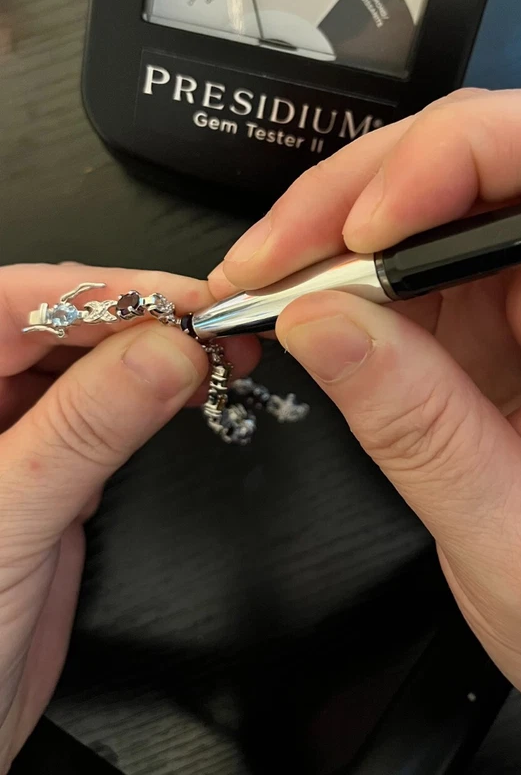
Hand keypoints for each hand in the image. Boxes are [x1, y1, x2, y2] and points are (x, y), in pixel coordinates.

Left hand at [0, 264, 258, 770]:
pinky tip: (184, 395)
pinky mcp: (54, 476)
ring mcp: (16, 437)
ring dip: (154, 355)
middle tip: (215, 326)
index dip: (108, 290)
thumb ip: (86, 427)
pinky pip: (106, 414)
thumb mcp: (11, 515)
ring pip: (90, 365)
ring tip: (214, 353)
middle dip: (141, 316)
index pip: (19, 302)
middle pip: (61, 324)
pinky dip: (152, 400)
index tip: (186, 300)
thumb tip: (165, 349)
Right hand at [209, 84, 520, 715]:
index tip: (360, 231)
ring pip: (424, 202)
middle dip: (356, 195)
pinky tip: (294, 300)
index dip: (451, 160)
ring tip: (262, 282)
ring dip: (331, 232)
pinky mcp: (487, 318)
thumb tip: (319, 322)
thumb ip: (422, 428)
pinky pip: (403, 265)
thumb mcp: (516, 542)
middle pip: (473, 163)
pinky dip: (336, 275)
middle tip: (269, 258)